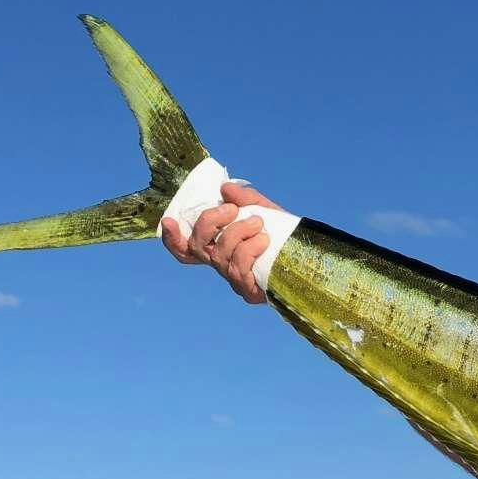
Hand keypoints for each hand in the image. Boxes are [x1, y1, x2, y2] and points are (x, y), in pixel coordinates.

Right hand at [159, 181, 281, 303]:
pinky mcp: (248, 290)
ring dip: (237, 232)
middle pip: (197, 246)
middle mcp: (219, 263)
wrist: (309, 254)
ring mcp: (232, 278)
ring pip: (220, 254)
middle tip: (232, 209)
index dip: (171, 238)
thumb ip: (245, 198)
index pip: (185, 248)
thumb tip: (225, 187)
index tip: (168, 220)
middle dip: (210, 222)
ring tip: (258, 222)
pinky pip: (239, 268)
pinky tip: (264, 240)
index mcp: (218, 245)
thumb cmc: (280, 233)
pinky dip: (250, 249)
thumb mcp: (263, 210)